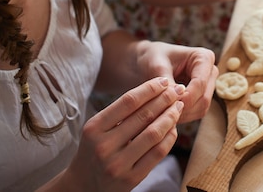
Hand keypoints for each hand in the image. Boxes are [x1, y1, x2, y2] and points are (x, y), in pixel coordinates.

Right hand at [63, 77, 184, 191]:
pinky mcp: (132, 178)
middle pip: (143, 115)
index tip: (164, 82)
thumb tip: (156, 91)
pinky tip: (174, 128)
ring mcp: (118, 164)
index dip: (150, 89)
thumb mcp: (98, 129)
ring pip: (153, 133)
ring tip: (178, 106)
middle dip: (165, 99)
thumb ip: (120, 112)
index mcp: (94, 128)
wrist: (84, 185)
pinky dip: (169, 137)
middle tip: (178, 90)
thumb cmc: (94, 149)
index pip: (128, 101)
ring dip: (170, 117)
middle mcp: (104, 145)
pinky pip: (157, 153)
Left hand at [135, 41, 217, 123]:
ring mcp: (208, 86)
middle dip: (183, 108)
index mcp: (204, 57)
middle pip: (203, 98)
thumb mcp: (156, 66)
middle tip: (163, 113)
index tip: (167, 105)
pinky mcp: (202, 98)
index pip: (200, 83)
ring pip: (201, 109)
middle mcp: (210, 72)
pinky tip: (166, 114)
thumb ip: (167, 84)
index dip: (185, 97)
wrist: (150, 61)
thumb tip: (176, 101)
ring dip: (183, 114)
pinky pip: (196, 113)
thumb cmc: (153, 58)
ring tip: (162, 113)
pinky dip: (182, 116)